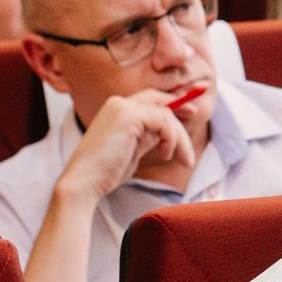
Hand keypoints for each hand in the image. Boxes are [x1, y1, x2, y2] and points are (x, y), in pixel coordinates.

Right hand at [56, 89, 198, 201]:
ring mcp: (122, 107)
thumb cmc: (106, 173)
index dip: (172, 103)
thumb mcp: (132, 150)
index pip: (151, 99)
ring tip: (183, 159)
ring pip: (165, 115)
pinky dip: (171, 139)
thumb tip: (165, 133)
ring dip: (179, 138)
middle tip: (196, 118)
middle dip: (181, 108)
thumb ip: (147, 137)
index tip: (189, 112)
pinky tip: (165, 155)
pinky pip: (163, 122)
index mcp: (117, 110)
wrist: (85, 182)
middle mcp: (118, 103)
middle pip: (160, 102)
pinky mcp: (128, 115)